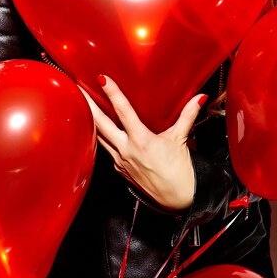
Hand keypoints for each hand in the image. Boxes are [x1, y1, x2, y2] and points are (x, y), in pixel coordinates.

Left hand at [80, 75, 206, 210]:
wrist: (177, 198)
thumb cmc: (179, 170)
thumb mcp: (181, 138)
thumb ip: (188, 115)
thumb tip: (199, 97)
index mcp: (141, 140)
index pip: (123, 111)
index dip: (112, 93)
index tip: (102, 79)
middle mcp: (127, 149)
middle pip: (101, 123)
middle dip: (88, 104)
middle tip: (76, 88)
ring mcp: (120, 160)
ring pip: (99, 136)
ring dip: (89, 119)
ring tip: (79, 104)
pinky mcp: (119, 168)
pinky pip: (105, 149)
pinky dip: (99, 136)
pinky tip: (94, 128)